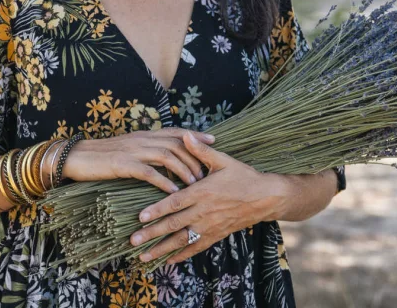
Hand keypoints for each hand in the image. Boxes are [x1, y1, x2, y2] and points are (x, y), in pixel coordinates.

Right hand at [61, 128, 215, 193]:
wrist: (77, 156)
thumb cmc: (103, 156)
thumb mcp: (129, 149)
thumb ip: (147, 150)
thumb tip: (167, 158)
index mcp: (145, 134)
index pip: (176, 131)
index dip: (195, 135)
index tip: (213, 141)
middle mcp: (142, 138)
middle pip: (176, 143)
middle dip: (195, 156)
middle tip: (208, 171)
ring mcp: (133, 150)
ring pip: (167, 155)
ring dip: (183, 169)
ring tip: (195, 183)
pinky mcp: (123, 164)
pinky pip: (149, 172)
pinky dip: (164, 181)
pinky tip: (173, 191)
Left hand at [129, 132, 285, 263]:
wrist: (264, 197)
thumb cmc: (242, 176)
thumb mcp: (222, 160)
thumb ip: (200, 150)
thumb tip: (185, 135)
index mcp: (202, 192)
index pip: (174, 203)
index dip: (156, 210)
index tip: (139, 217)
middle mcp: (203, 212)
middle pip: (173, 225)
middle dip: (151, 234)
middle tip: (132, 241)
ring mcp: (209, 226)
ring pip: (181, 241)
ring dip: (161, 249)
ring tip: (143, 256)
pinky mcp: (215, 235)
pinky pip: (195, 248)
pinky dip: (181, 256)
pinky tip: (168, 262)